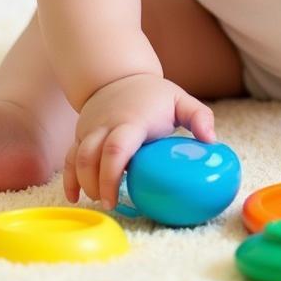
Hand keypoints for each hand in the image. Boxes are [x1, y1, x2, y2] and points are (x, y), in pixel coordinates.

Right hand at [62, 73, 215, 209]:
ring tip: (99, 199)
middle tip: (110, 203)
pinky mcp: (81, 134)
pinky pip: (69, 157)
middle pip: (90, 157)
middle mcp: (107, 124)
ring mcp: (91, 129)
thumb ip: (199, 116)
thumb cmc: (153, 96)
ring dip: (83, 183)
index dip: (112, 174)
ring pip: (76, 158)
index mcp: (132, 120)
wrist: (118, 76)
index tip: (117, 196)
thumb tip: (211, 141)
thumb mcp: (179, 99)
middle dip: (96, 185)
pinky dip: (69, 179)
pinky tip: (74, 197)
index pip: (116, 148)